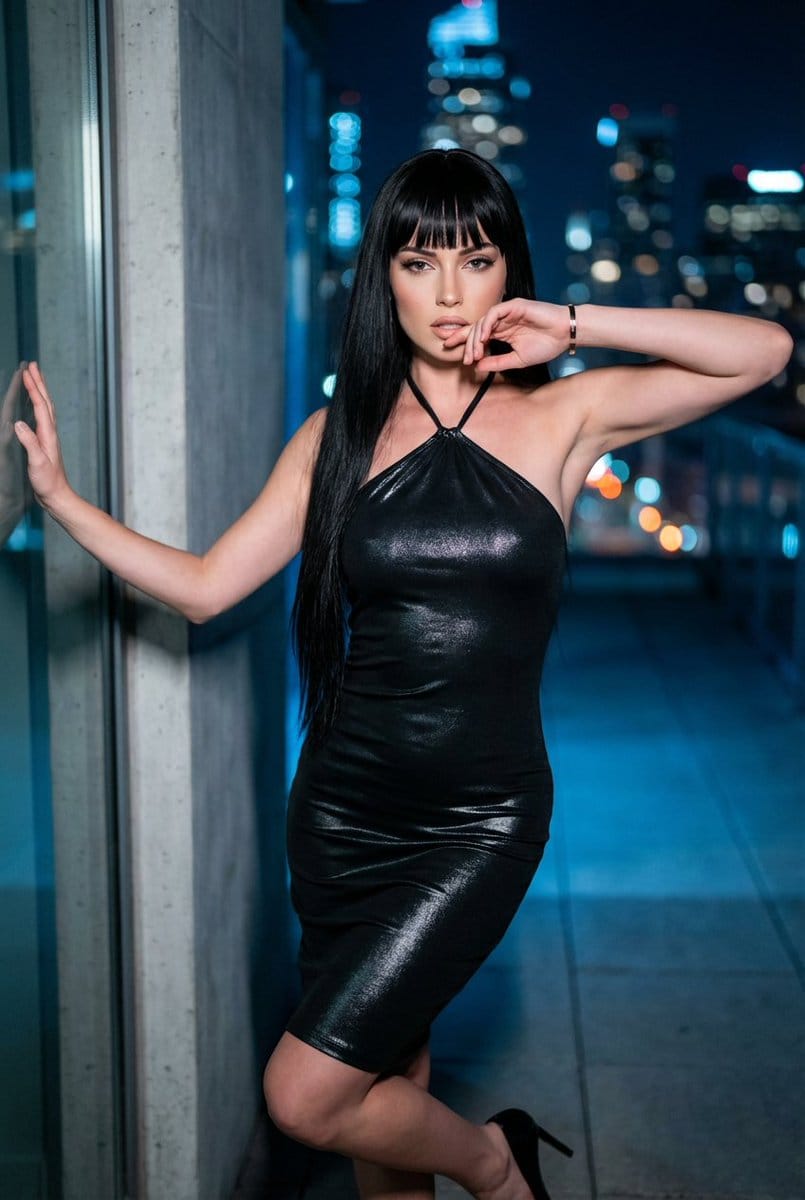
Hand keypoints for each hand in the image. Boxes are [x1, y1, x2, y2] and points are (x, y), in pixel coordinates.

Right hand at [14, 361, 71, 510]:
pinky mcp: (45, 442)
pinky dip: (38, 404)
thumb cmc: (47, 482)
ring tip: (35, 377)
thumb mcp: (37, 463)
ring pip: (45, 407)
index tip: (27, 372)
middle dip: (38, 382)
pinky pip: (42, 416)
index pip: (40, 406)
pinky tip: (35, 404)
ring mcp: (48, 437)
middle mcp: (50, 432)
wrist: (57, 495)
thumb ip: (29, 443)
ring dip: (40, 391)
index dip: (33, 388)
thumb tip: (18, 423)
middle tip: (33, 365)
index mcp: (48, 434)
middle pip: (45, 402)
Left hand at [442, 299, 569, 370]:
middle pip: (476, 328)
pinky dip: (486, 324)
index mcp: (502, 332)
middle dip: (465, 342)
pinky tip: (484, 338)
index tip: (448, 350)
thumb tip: (477, 366)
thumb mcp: (517, 360)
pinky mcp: (514, 306)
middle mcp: (502, 321)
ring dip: (476, 337)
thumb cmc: (546, 345)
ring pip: (483, 321)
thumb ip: (497, 362)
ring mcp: (507, 312)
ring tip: (474, 353)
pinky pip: (494, 313)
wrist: (565, 335)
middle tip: (464, 358)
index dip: (462, 341)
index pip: (477, 335)